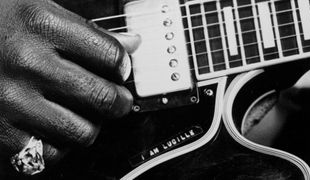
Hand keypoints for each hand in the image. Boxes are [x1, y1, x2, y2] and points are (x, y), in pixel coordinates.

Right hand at [0, 0, 139, 172]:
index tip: (120, 70)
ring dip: (91, 124)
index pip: (111, 55)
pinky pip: (54, 153)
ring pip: (85, 131)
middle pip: (104, 97)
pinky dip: (62, 143)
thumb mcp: (39, 12)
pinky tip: (53, 125)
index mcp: (41, 25)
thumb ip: (88, 32)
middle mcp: (27, 63)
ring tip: (80, 112)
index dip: (123, 66)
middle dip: (118, 100)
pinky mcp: (1, 135)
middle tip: (114, 98)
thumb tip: (131, 44)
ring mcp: (12, 102)